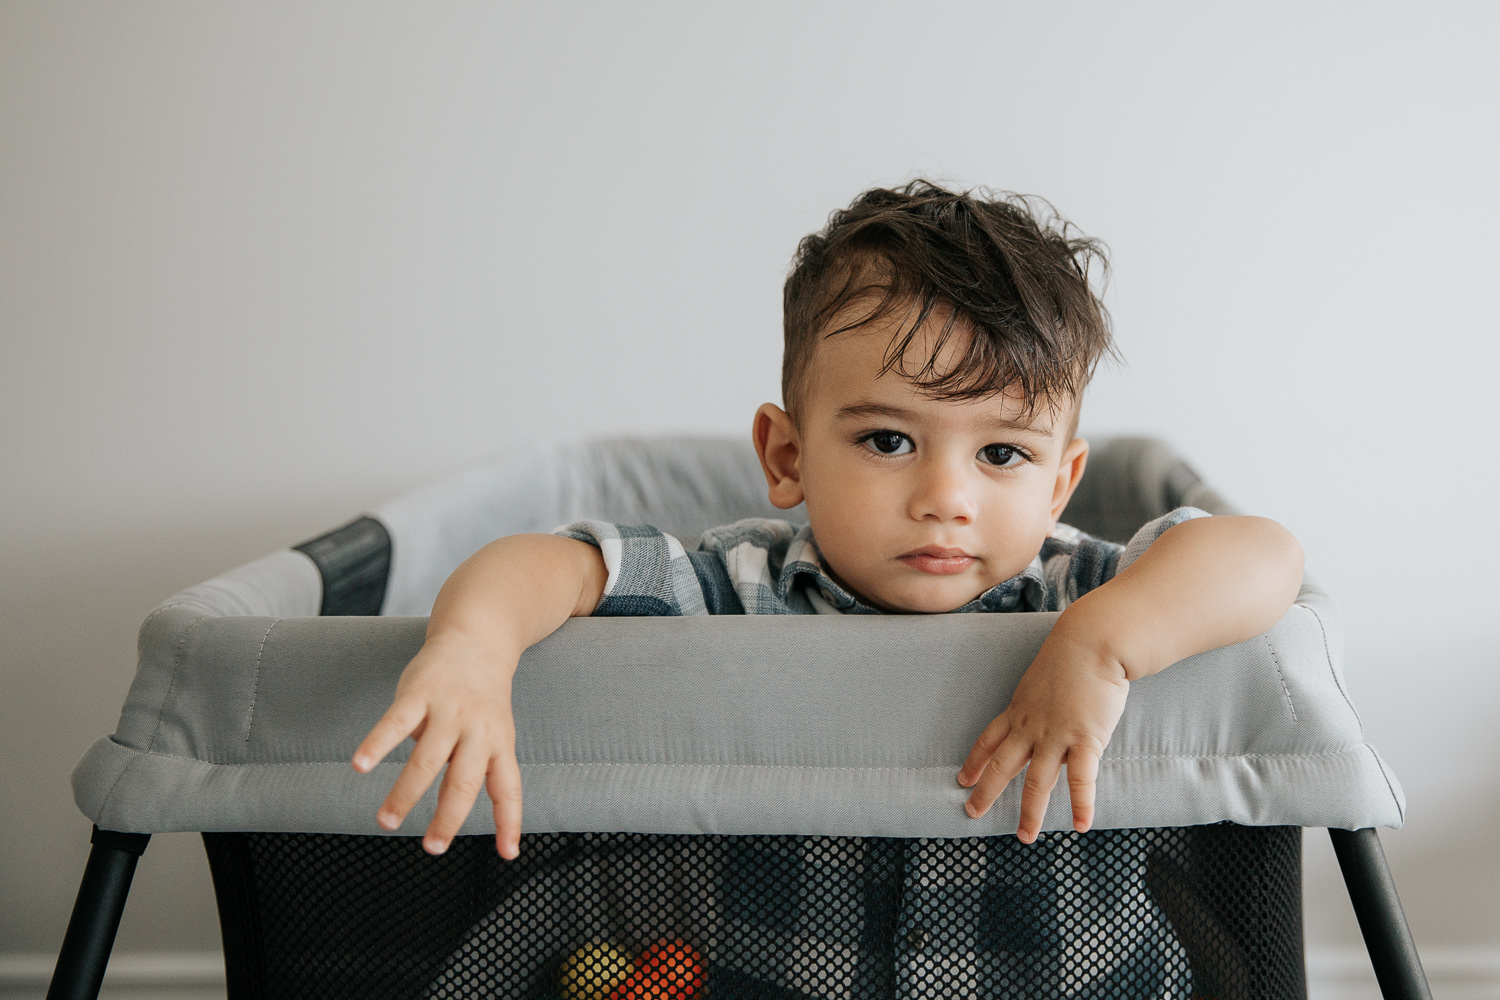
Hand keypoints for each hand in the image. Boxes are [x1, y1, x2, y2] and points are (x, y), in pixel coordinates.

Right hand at [352, 634, 522, 858]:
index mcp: (499, 743)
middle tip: (432, 847)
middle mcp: (478, 729)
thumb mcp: (490, 733)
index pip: (508, 787)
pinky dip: (377, 744)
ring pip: (427, 759)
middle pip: (464, 780)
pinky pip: (396, 722)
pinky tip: (360, 765)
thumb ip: (472, 768)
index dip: (510, 821)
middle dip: (448, 818)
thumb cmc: (481, 698)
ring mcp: (449, 710)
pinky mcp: (421, 692)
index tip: (508, 854)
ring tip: (387, 821)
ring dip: (405, 794)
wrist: (478, 639)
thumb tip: (450, 810)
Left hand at [956, 627, 1128, 842]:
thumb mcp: (1044, 679)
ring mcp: (1057, 735)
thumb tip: (1051, 717)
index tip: (962, 779)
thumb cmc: (1073, 654)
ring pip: (1038, 781)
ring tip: (1025, 837)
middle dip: (986, 792)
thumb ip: (1043, 702)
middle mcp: (1032, 727)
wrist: (1091, 642)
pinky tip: (1080, 826)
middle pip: (1003, 765)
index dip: (974, 761)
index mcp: (1020, 710)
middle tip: (972, 813)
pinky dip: (1081, 804)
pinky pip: (1081, 779)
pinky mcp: (1085, 739)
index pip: (989, 740)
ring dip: (1030, 812)